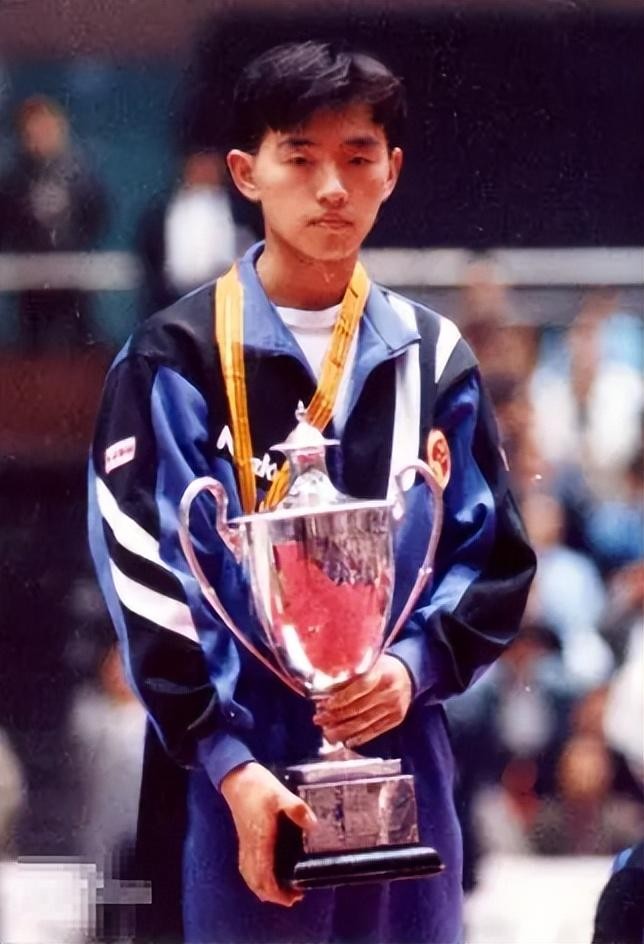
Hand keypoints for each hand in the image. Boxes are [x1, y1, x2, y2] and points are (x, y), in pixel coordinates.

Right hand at [220, 761, 316, 906]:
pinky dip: (257, 879)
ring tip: (284, 889)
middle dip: (274, 895)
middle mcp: (251, 847)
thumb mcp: (281, 794)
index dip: (278, 893)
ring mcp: (246, 844)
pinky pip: (247, 868)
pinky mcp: (244, 839)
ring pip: (250, 877)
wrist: (237, 778)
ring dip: (265, 888)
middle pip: (257, 883)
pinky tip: (268, 874)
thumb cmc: (258, 786)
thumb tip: (314, 825)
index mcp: (260, 841)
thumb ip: (297, 809)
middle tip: (295, 896)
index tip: (295, 897)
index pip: (265, 878)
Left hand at [313, 654, 412, 747]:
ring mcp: (394, 706)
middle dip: (335, 716)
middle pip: (359, 708)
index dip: (340, 698)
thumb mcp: (368, 663)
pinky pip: (375, 730)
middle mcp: (389, 690)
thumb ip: (350, 675)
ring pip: (364, 722)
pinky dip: (359, 737)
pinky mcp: (396, 718)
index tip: (324, 704)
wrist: (408, 674)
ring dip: (343, 730)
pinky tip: (346, 741)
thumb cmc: (381, 667)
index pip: (359, 688)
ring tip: (327, 733)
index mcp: (381, 673)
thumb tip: (324, 691)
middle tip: (318, 719)